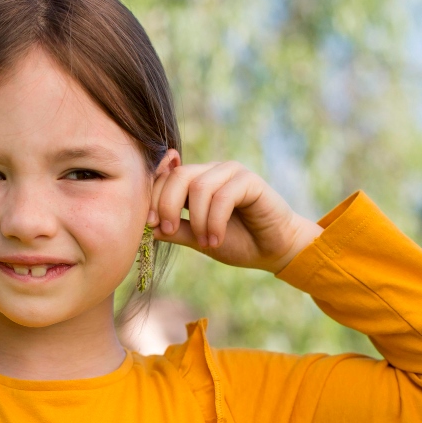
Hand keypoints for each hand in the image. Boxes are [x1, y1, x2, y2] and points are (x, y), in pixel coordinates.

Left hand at [150, 158, 322, 272]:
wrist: (273, 250)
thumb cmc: (236, 242)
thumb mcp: (197, 239)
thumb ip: (175, 230)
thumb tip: (148, 226)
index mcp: (195, 182)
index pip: (165, 178)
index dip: (153, 199)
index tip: (151, 224)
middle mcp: (211, 172)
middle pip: (177, 176)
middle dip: (167, 205)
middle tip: (169, 231)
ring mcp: (231, 172)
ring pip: (198, 186)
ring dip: (197, 220)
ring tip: (204, 243)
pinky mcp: (249, 180)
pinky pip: (222, 196)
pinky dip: (214, 221)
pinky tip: (216, 240)